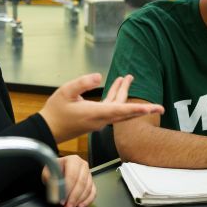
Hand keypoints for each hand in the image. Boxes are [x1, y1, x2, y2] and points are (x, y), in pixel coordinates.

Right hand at [40, 74, 163, 142]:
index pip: (120, 110)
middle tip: (159, 107)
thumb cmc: (55, 112)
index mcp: (95, 113)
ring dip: (124, 94)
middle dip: (142, 107)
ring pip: (118, 108)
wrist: (47, 130)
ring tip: (128, 78)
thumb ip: (83, 83)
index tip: (151, 109)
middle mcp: (100, 119)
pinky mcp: (95, 120)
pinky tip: (116, 87)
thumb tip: (99, 76)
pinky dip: (115, 98)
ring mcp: (98, 121)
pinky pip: (111, 109)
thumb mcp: (65, 92)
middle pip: (125, 112)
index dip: (137, 108)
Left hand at [42, 155, 95, 206]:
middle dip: (74, 197)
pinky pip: (93, 192)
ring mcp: (89, 174)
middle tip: (67, 206)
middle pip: (81, 183)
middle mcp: (83, 166)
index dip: (67, 189)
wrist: (58, 169)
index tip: (62, 199)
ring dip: (79, 200)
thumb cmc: (54, 170)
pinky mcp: (91, 182)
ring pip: (88, 189)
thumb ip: (51, 181)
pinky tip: (80, 206)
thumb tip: (56, 192)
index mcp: (73, 160)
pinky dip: (87, 201)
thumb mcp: (48, 172)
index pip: (72, 175)